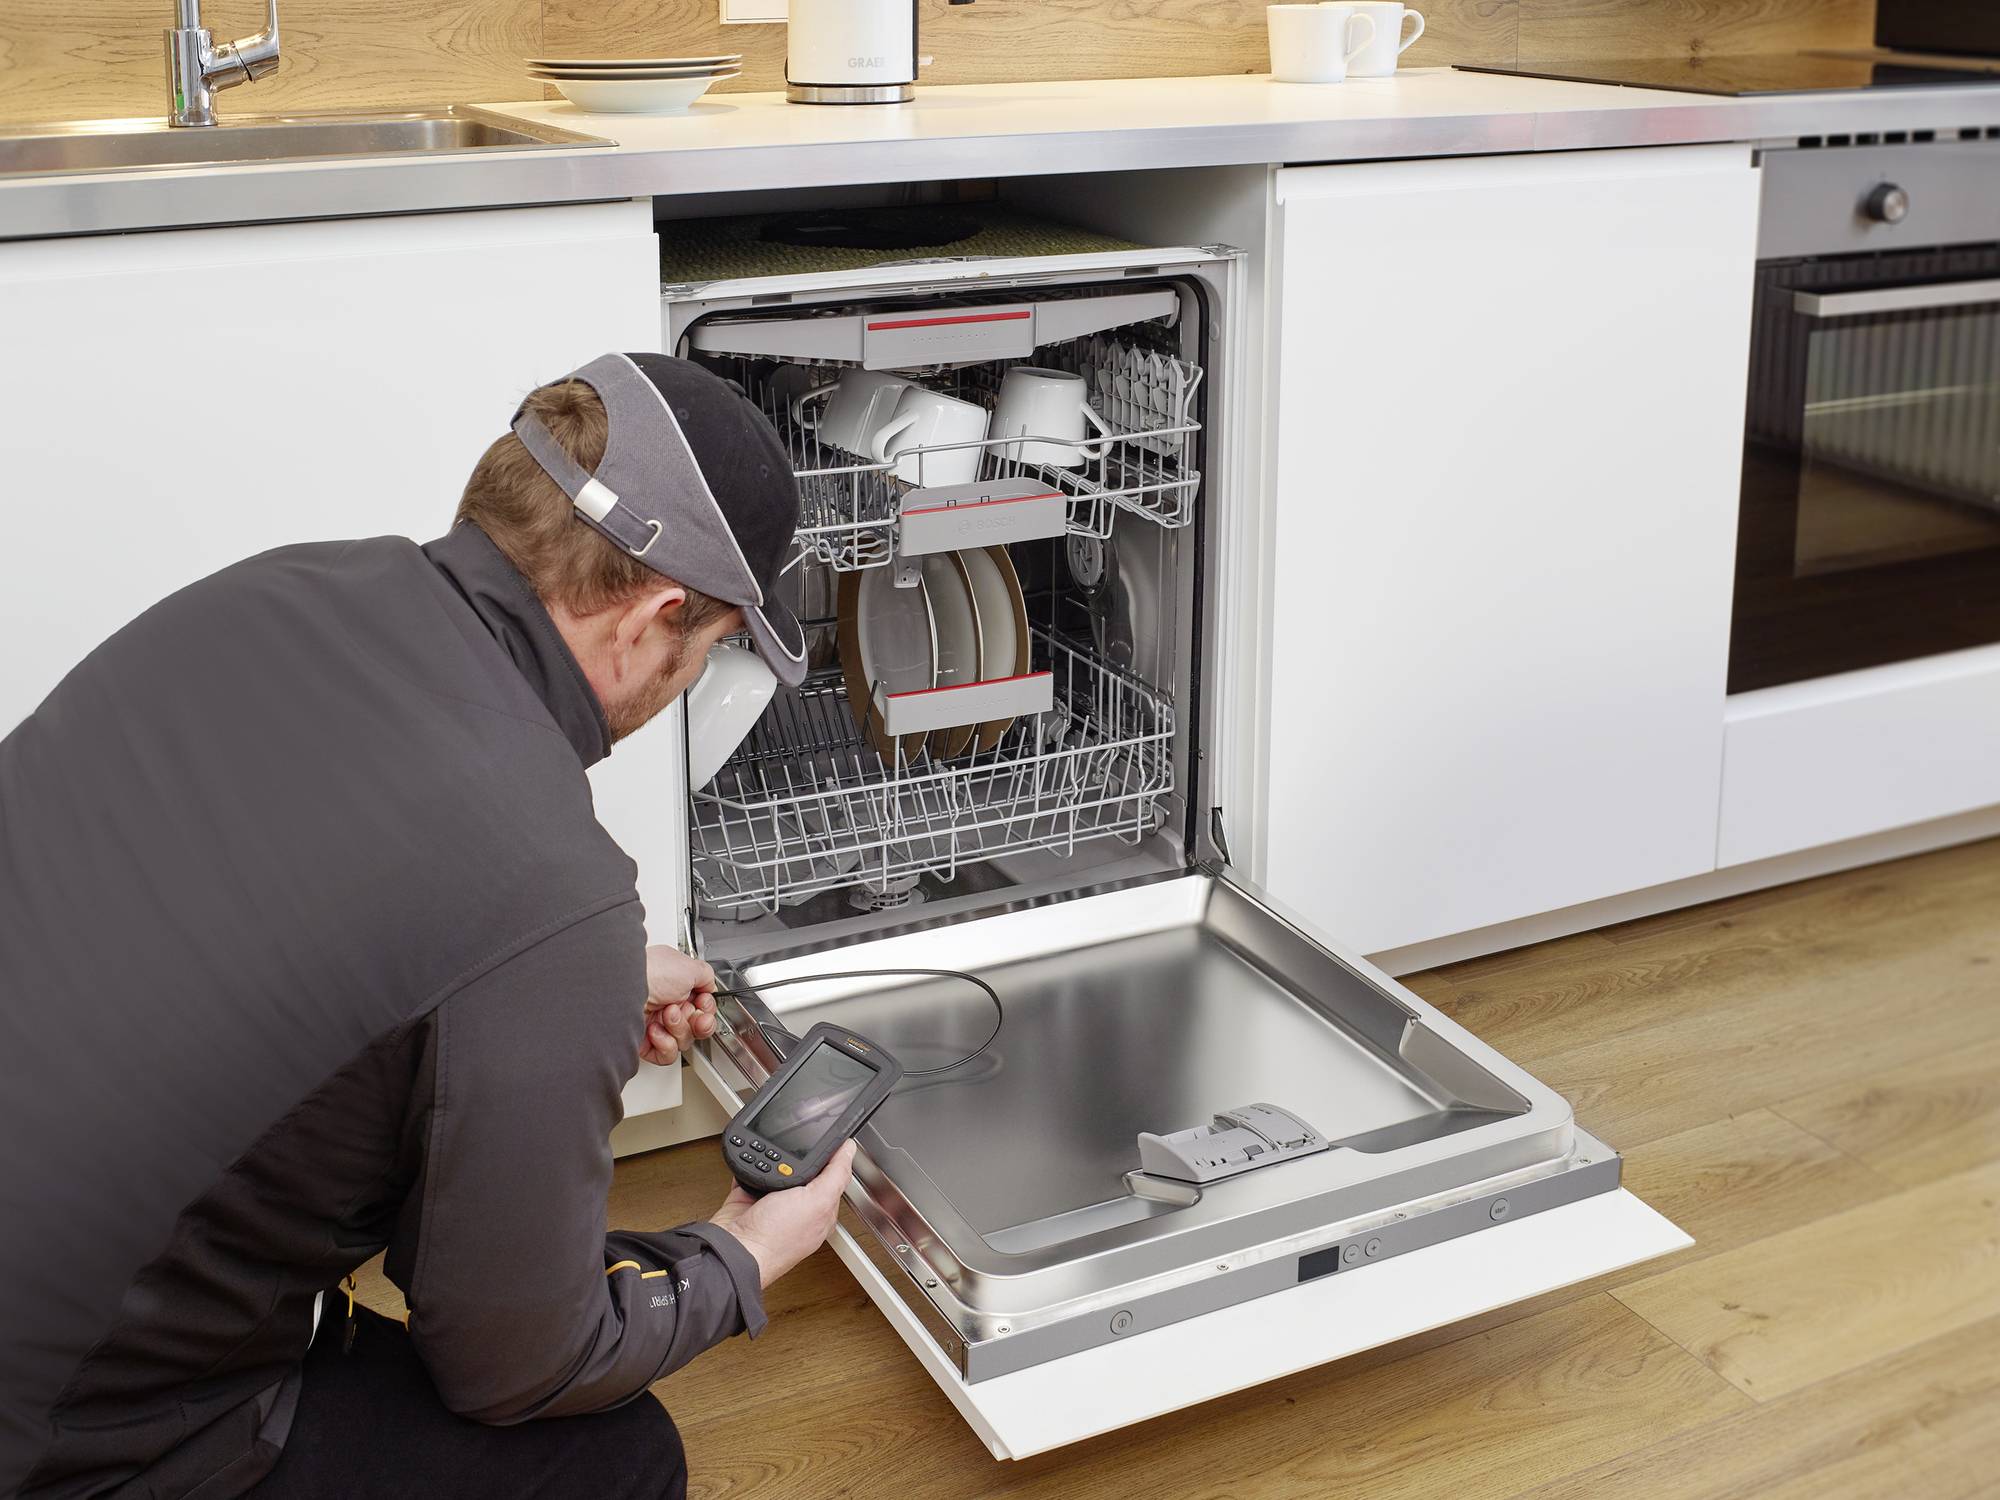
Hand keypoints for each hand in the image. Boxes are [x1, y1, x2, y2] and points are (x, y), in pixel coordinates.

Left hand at [641, 946, 717, 1066]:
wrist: (622, 988)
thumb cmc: (651, 972)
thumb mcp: (689, 966)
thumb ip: (707, 976)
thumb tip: (710, 987)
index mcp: (676, 986)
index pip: (701, 1007)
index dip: (706, 1009)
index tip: (702, 1005)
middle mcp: (666, 1004)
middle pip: (695, 1026)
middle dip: (695, 1021)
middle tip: (687, 1012)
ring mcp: (655, 1024)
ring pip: (683, 1041)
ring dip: (678, 1028)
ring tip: (665, 1015)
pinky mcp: (644, 1042)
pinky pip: (667, 1055)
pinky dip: (665, 1044)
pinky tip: (654, 1030)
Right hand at [707, 1139, 856, 1288]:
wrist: (733, 1250)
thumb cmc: (775, 1239)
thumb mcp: (816, 1202)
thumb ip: (836, 1175)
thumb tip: (849, 1150)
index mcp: (821, 1211)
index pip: (834, 1176)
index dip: (835, 1156)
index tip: (832, 1136)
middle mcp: (797, 1209)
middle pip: (804, 1170)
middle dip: (800, 1155)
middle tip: (797, 1144)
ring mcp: (772, 1204)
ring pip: (777, 1169)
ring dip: (773, 1158)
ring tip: (773, 1152)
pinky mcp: (749, 1199)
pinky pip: (752, 1173)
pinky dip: (750, 1164)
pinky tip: (752, 1158)